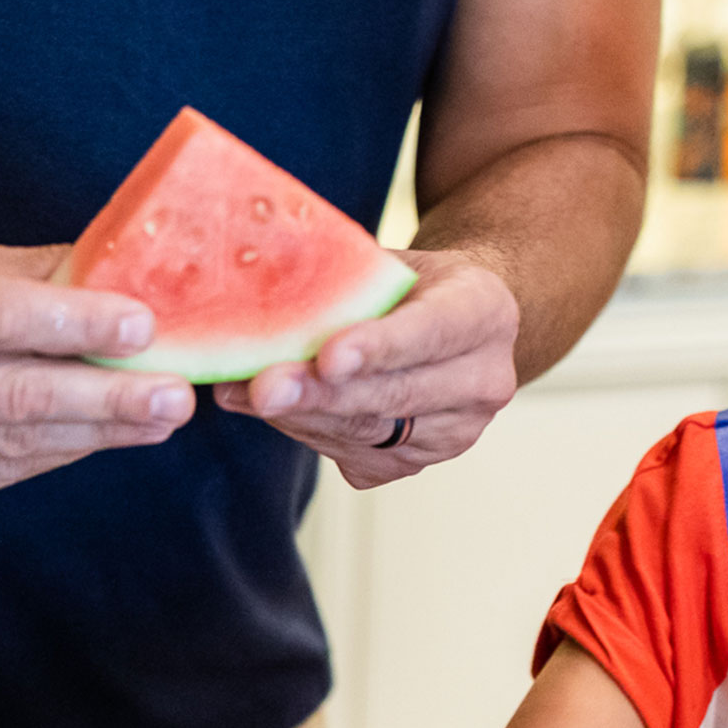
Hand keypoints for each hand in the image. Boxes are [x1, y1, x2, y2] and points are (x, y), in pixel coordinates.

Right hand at [0, 242, 194, 516]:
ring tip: (157, 419)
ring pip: (13, 444)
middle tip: (174, 396)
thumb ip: (21, 274)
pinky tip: (100, 437)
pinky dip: (57, 453)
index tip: (142, 325)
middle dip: (107, 398)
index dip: (74, 324)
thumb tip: (118, 272)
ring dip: (97, 433)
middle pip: (14, 396)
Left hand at [213, 249, 519, 488]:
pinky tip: (267, 406)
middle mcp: (483, 382)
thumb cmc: (410, 286)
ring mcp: (453, 433)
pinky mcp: (411, 465)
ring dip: (297, 414)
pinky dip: (301, 429)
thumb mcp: (391, 263)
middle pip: (393, 396)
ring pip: (364, 433)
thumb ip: (346, 280)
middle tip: (264, 386)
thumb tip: (262, 294)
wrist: (449, 327)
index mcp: (486, 313)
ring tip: (241, 390)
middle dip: (321, 394)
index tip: (329, 357)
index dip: (379, 347)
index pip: (432, 332)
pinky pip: (346, 454)